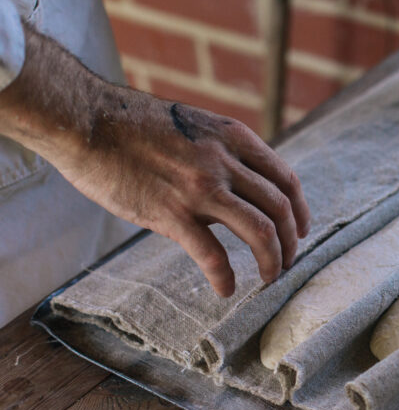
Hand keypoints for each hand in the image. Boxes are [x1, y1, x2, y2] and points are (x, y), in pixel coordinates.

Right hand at [0, 24, 309, 296]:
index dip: (301, 210)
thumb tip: (238, 186)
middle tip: (286, 263)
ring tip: (269, 279)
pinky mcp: (171, 212)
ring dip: (272, 261)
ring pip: (260, 231)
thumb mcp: (195, 125)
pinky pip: (212, 254)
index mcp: (234, 138)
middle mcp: (225, 162)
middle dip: (290, 242)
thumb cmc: (133, 125)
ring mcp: (200, 188)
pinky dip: (224, 277)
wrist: (85, 120)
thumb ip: (221, 152)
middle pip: (281, 209)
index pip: (285, 180)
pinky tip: (224, 289)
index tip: (301, 231)